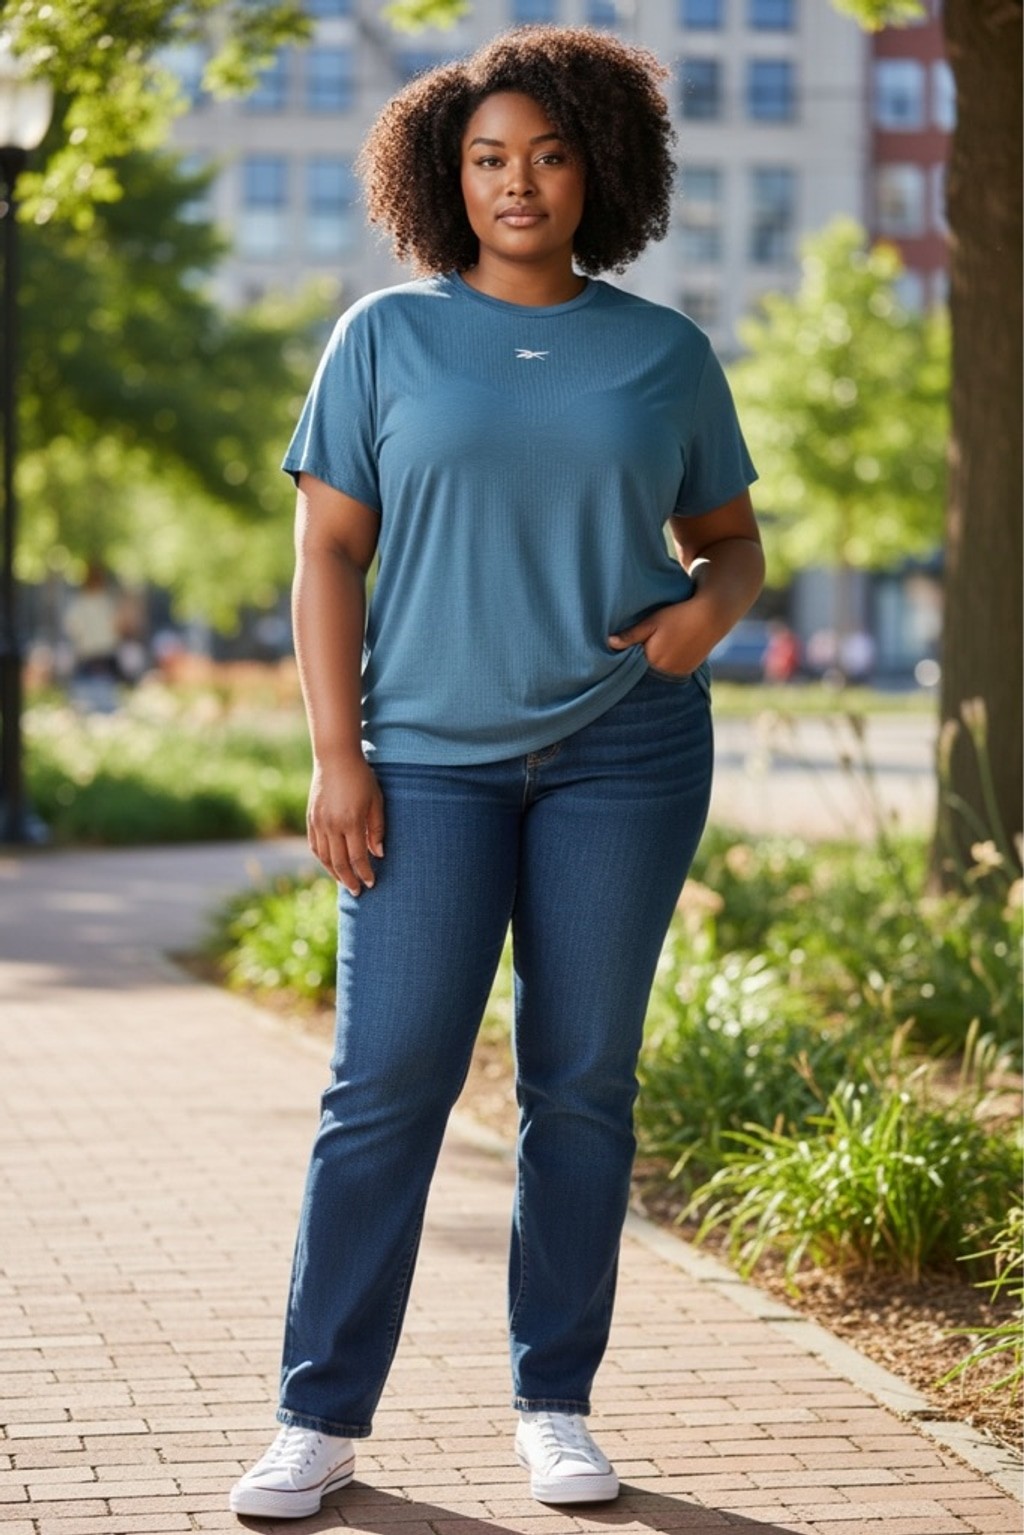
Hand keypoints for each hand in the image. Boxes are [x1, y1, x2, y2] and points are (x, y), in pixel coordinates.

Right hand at [306, 755, 384, 895]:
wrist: (335, 758)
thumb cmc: (361, 778)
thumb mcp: (376, 801)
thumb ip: (377, 829)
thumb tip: (378, 854)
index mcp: (350, 821)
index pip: (357, 858)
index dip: (364, 873)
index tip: (371, 883)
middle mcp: (331, 825)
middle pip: (339, 863)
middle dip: (349, 880)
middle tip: (357, 892)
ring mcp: (318, 823)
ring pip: (324, 857)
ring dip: (334, 873)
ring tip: (345, 883)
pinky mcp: (311, 819)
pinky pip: (315, 846)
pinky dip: (323, 859)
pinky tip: (331, 865)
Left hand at [608, 595, 719, 677]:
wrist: (711, 616)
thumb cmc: (679, 615)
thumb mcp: (652, 622)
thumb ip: (631, 635)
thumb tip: (609, 643)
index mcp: (653, 660)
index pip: (631, 667)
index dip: (625, 659)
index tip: (618, 653)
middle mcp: (665, 672)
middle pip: (643, 673)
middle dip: (637, 665)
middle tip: (633, 652)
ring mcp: (678, 674)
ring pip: (657, 674)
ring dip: (652, 667)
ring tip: (653, 651)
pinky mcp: (687, 672)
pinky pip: (669, 673)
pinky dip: (664, 667)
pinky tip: (665, 654)